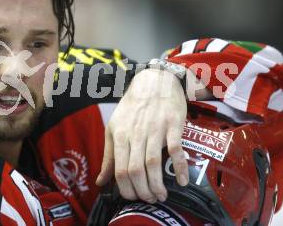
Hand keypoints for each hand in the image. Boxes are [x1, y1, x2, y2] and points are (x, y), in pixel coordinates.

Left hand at [96, 68, 188, 202]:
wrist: (154, 82)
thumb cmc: (132, 107)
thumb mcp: (114, 128)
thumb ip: (108, 156)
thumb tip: (100, 181)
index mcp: (120, 135)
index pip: (120, 170)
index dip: (126, 189)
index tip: (133, 197)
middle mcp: (136, 133)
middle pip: (136, 170)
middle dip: (142, 191)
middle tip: (149, 199)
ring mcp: (155, 129)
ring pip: (153, 163)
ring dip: (158, 184)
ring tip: (161, 195)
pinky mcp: (173, 125)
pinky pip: (176, 149)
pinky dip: (180, 167)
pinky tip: (182, 181)